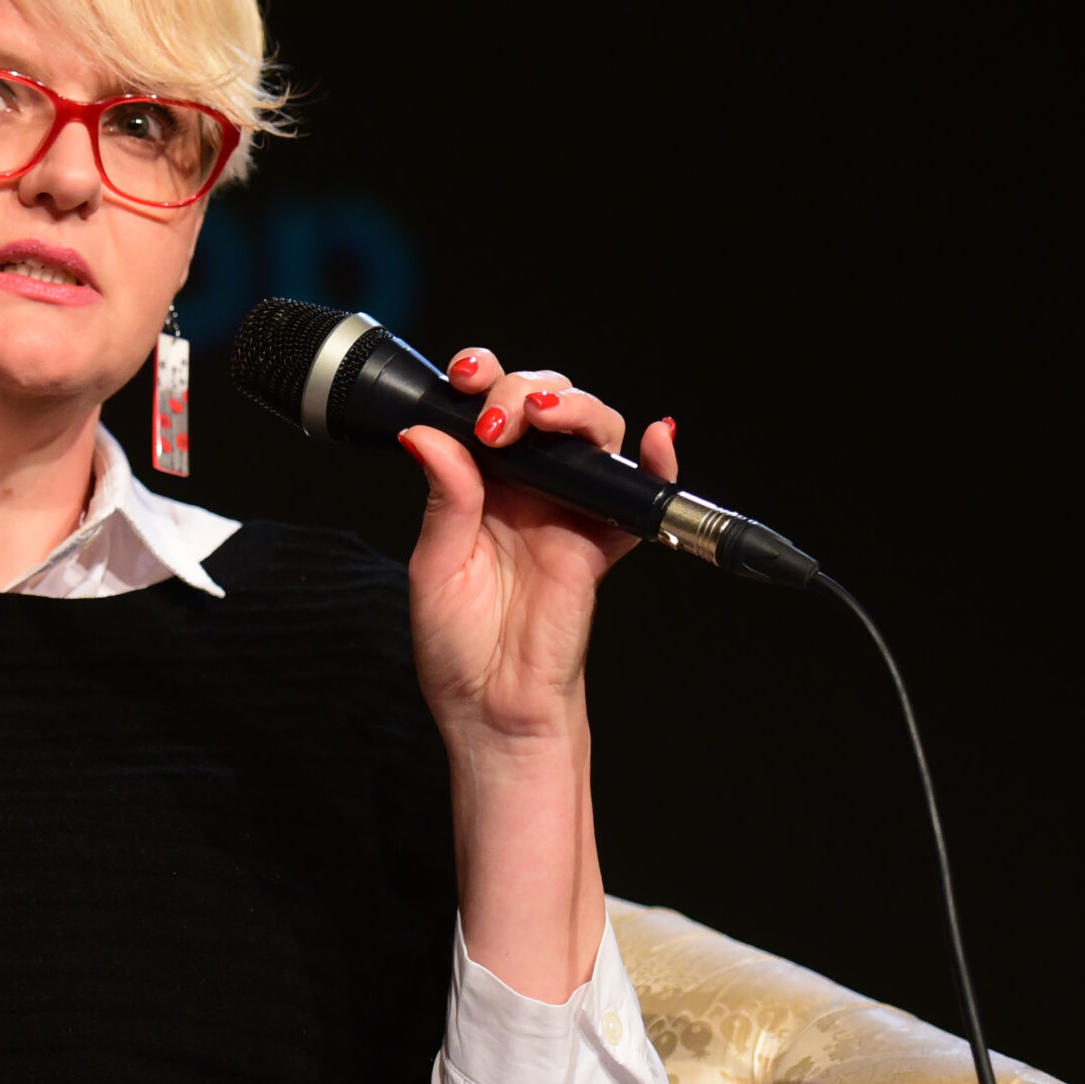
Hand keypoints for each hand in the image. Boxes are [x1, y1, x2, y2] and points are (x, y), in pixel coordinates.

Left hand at [398, 351, 678, 745]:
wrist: (494, 706)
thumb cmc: (458, 644)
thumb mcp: (434, 567)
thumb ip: (444, 498)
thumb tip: (428, 435)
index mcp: (477, 483)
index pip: (487, 408)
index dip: (484, 379)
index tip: (467, 377)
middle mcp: (525, 488)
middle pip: (545, 405)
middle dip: (524, 389)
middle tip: (500, 420)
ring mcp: (568, 510)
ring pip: (591, 434)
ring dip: (576, 409)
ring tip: (546, 418)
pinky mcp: (603, 541)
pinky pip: (638, 496)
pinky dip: (657, 463)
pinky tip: (657, 439)